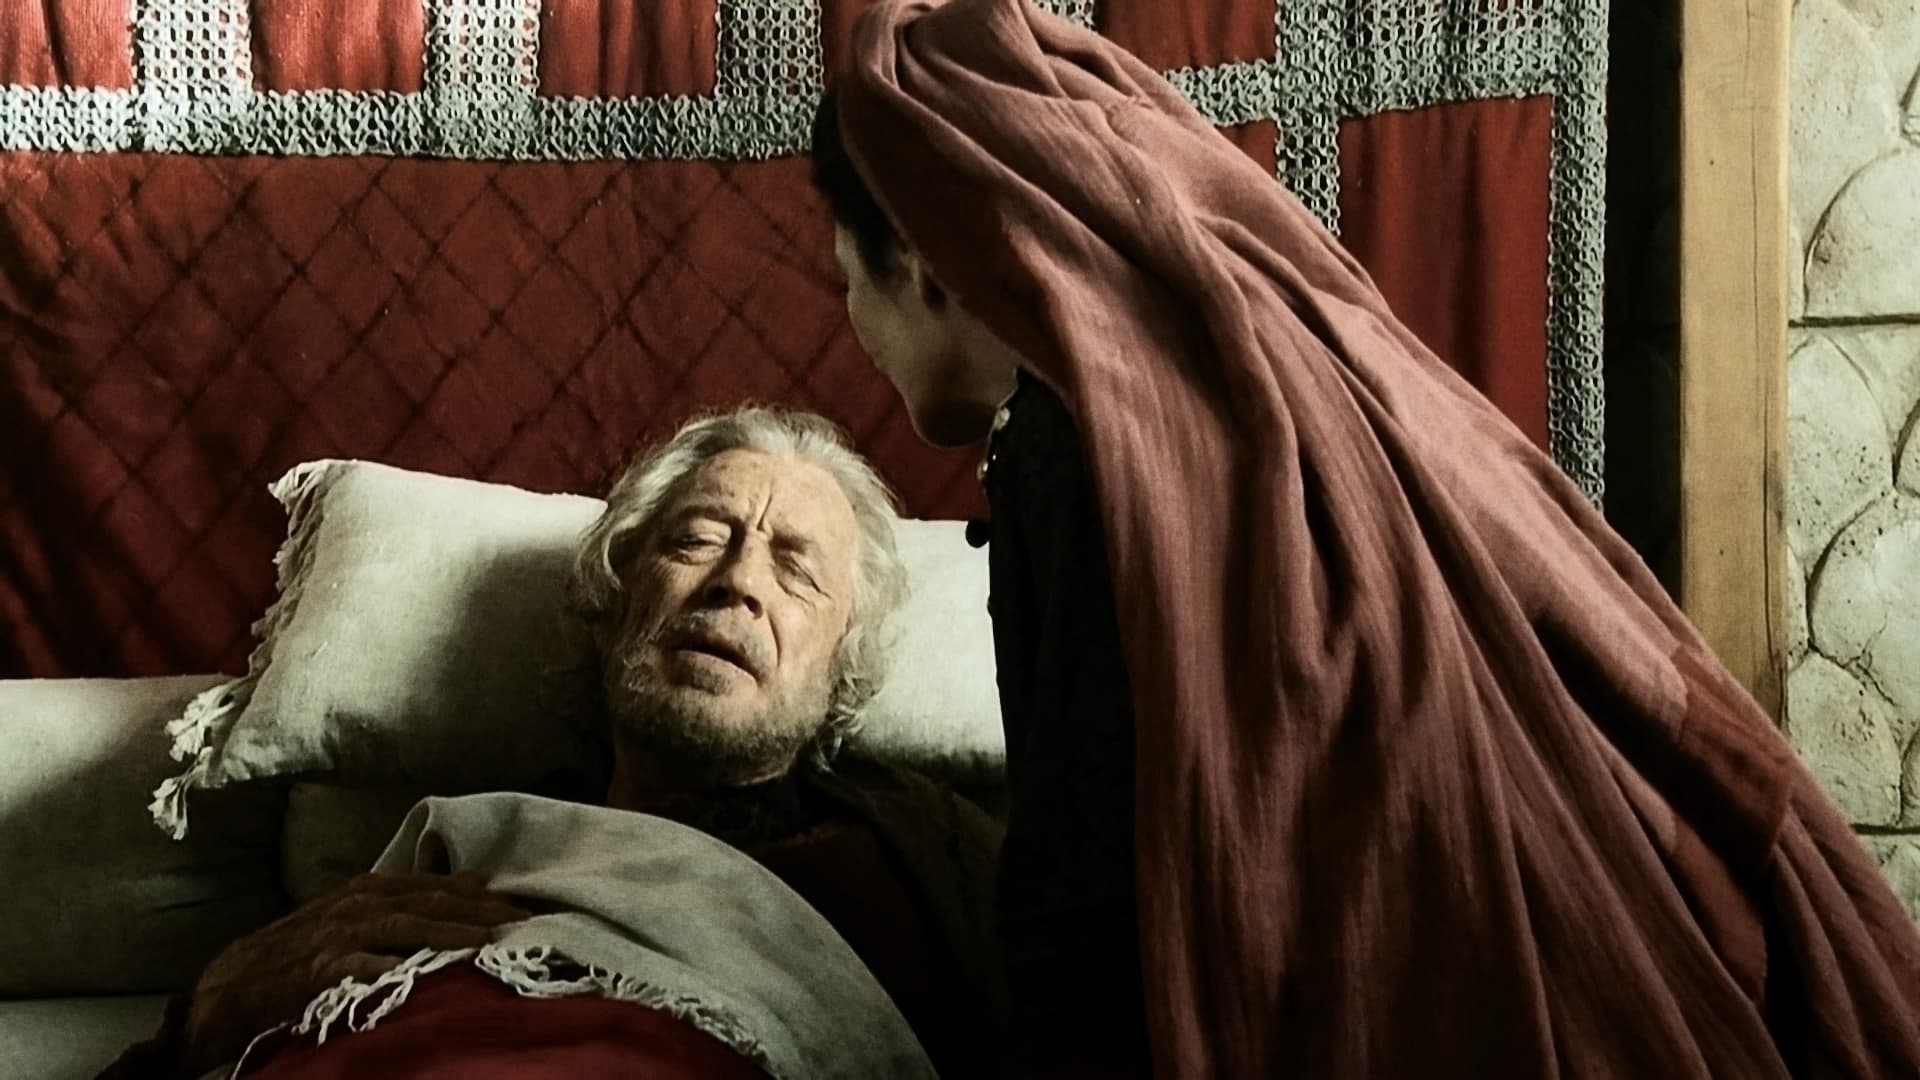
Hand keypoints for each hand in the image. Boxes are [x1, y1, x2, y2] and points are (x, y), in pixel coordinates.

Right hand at [179, 871, 529, 1072]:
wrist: (235, 983)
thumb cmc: (302, 949)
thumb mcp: (356, 913)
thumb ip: (408, 898)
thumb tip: (473, 880)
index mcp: (370, 889)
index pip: (436, 886)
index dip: (481, 896)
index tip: (522, 905)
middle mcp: (359, 904)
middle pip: (430, 902)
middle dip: (479, 912)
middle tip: (523, 922)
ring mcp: (340, 935)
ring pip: (405, 926)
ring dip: (448, 931)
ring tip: (487, 942)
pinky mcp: (322, 969)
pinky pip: (360, 967)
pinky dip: (388, 967)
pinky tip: (418, 972)